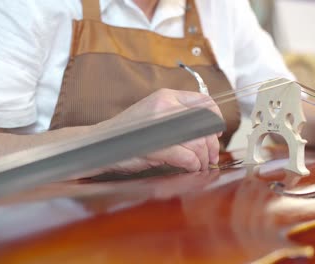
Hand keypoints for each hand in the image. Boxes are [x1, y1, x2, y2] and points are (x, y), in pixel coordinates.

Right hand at [97, 88, 222, 172]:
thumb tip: (207, 130)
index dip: (215, 119)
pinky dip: (193, 165)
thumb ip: (178, 117)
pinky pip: (187, 156)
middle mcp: (165, 106)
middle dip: (212, 144)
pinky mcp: (156, 146)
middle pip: (204, 125)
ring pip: (198, 142)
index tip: (216, 133)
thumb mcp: (155, 115)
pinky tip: (191, 168)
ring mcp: (159, 125)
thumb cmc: (128, 133)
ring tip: (202, 165)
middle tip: (212, 157)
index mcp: (166, 96)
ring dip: (204, 158)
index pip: (204, 102)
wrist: (99, 143)